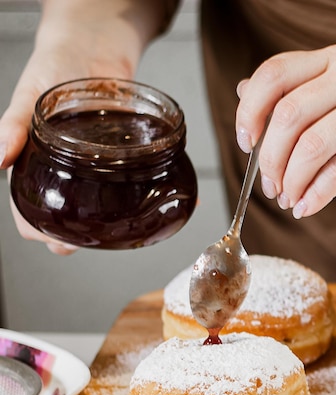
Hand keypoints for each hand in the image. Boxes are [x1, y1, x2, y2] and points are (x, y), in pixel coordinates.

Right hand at [0, 0, 166, 253]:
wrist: (95, 43)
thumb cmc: (55, 64)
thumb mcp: (30, 93)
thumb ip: (14, 124)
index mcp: (35, 158)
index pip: (26, 204)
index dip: (37, 226)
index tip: (51, 239)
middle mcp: (66, 165)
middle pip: (64, 210)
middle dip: (71, 234)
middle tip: (86, 244)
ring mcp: (96, 160)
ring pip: (97, 200)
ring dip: (104, 219)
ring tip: (116, 231)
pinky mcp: (122, 150)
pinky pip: (130, 175)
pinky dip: (143, 189)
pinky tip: (155, 199)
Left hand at [235, 44, 335, 218]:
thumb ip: (295, 94)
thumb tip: (243, 94)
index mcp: (334, 61)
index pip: (274, 74)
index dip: (249, 111)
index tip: (245, 144)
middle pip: (288, 114)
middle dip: (270, 158)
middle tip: (270, 186)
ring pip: (313, 146)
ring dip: (292, 180)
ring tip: (288, 199)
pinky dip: (316, 194)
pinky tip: (307, 207)